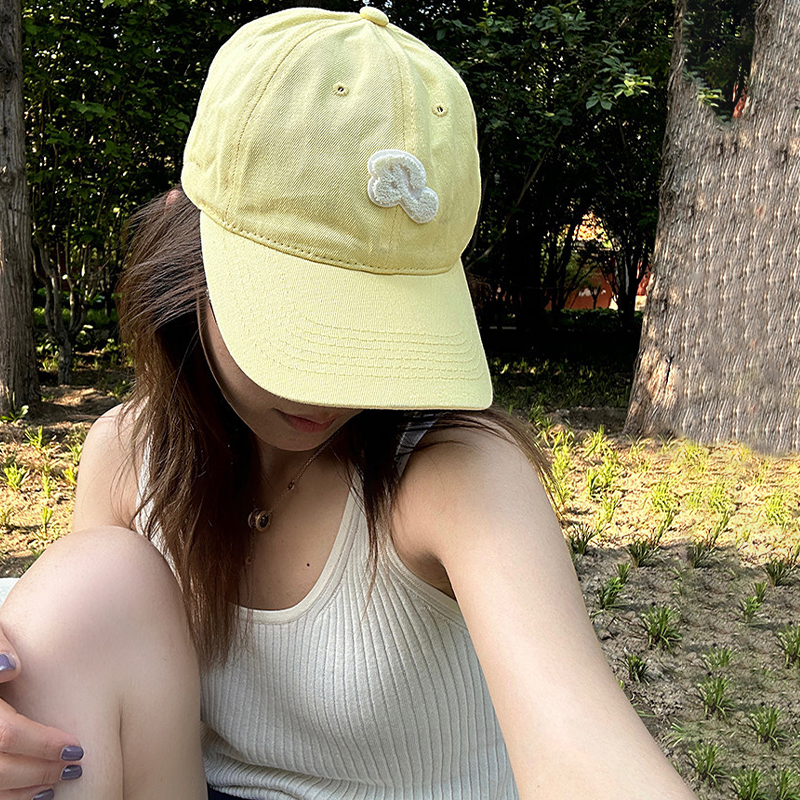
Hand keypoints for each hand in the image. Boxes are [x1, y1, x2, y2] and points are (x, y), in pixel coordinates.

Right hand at [0, 641, 82, 799]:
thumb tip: (13, 668)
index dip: (42, 744)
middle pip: (0, 769)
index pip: (7, 734)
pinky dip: (14, 797)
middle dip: (41, 770)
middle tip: (75, 765)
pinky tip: (39, 791)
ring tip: (61, 777)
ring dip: (28, 788)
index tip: (75, 746)